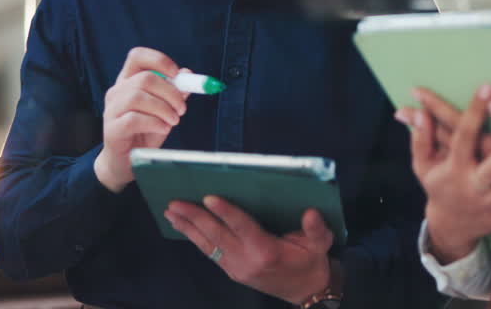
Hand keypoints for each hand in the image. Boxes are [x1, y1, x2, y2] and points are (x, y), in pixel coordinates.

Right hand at [93, 47, 191, 192]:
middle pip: (144, 78)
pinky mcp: (111, 129)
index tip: (177, 74)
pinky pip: (133, 119)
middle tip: (182, 108)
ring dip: (163, 109)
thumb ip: (175, 91)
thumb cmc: (145, 131)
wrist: (126, 162)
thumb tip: (188, 74)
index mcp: (128, 81)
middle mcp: (117, 92)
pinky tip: (162, 129)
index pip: (137, 56)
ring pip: (138, 97)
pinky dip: (154, 123)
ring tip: (173, 121)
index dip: (159, 60)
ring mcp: (111, 110)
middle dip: (171, 92)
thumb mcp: (164, 110)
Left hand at [166, 196, 335, 303]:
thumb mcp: (320, 245)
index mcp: (266, 251)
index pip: (242, 227)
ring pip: (207, 245)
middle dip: (194, 218)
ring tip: (170, 213)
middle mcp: (246, 261)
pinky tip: (184, 227)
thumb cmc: (311, 263)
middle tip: (175, 202)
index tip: (209, 197)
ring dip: (188, 228)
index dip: (225, 212)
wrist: (306, 292)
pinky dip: (195, 238)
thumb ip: (316, 229)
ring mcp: (236, 268)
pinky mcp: (232, 271)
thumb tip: (311, 213)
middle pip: (216, 235)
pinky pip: (210, 252)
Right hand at [420, 92, 490, 250]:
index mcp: (453, 168)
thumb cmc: (438, 185)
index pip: (464, 136)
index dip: (474, 112)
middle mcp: (471, 186)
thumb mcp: (423, 165)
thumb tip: (421, 113)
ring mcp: (486, 205)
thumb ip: (421, 138)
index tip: (487, 87)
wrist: (448, 227)